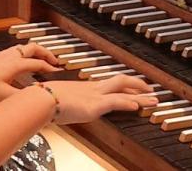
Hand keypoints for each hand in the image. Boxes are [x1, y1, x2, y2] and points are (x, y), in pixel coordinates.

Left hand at [0, 42, 61, 102]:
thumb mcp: (3, 95)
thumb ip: (21, 96)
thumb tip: (34, 98)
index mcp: (15, 64)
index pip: (38, 64)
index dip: (50, 68)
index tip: (58, 72)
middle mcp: (11, 56)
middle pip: (35, 48)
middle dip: (47, 53)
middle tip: (55, 61)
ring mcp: (5, 54)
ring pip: (26, 47)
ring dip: (37, 51)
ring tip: (43, 60)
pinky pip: (18, 50)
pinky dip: (27, 53)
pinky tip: (25, 62)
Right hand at [40, 75, 157, 124]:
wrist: (37, 101)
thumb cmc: (42, 102)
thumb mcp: (57, 102)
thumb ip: (63, 105)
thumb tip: (59, 110)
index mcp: (84, 88)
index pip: (110, 85)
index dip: (125, 86)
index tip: (135, 88)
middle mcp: (92, 89)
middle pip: (120, 82)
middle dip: (138, 85)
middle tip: (150, 90)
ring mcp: (93, 96)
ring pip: (123, 90)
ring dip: (141, 96)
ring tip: (154, 100)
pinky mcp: (93, 106)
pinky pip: (115, 102)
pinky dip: (127, 103)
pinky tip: (137, 106)